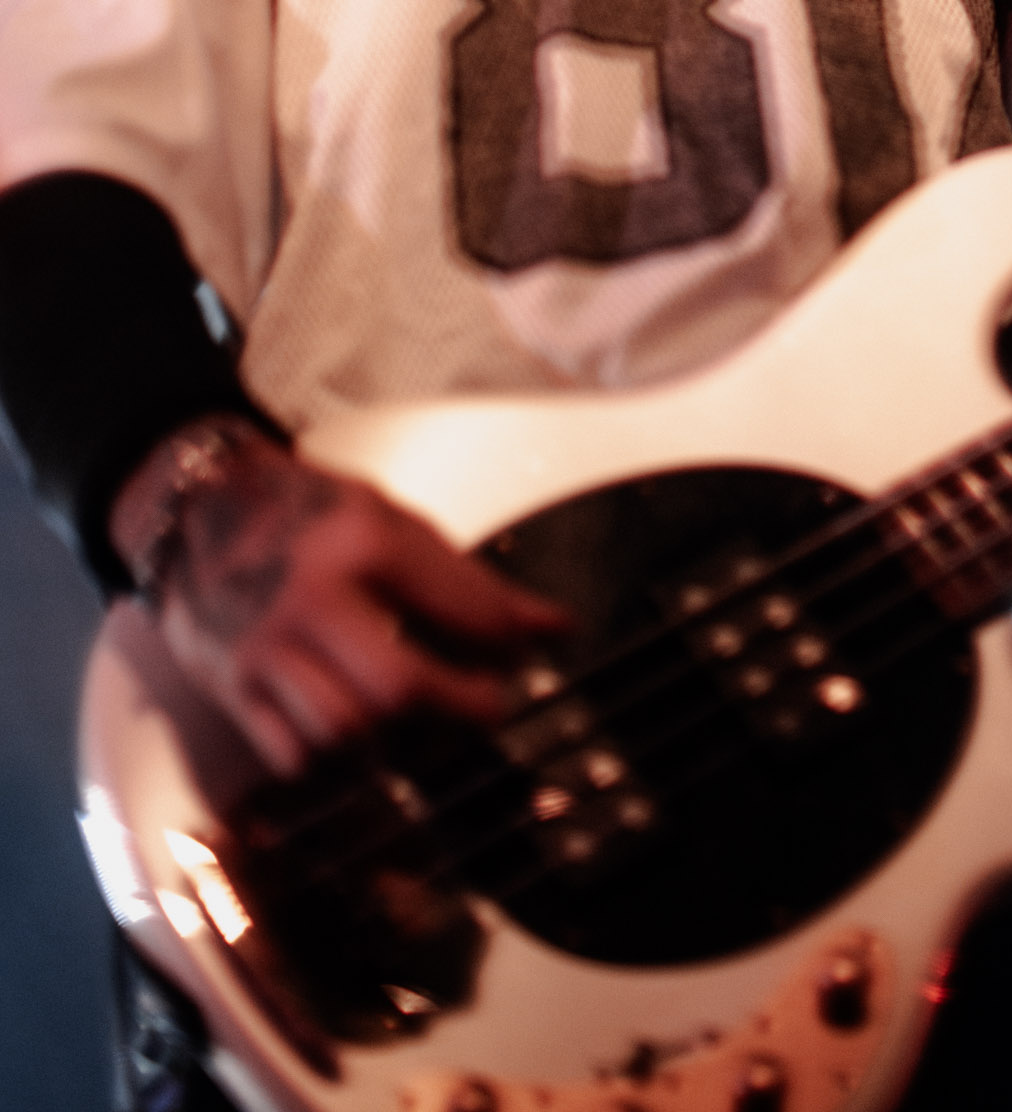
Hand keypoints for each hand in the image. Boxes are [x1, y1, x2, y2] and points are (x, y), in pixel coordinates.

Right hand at [112, 420, 568, 775]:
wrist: (200, 512)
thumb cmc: (310, 514)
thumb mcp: (391, 519)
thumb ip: (466, 580)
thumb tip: (553, 626)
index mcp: (363, 542)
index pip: (460, 606)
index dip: (508, 639)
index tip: (532, 649)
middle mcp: (313, 599)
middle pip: (397, 687)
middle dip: (459, 707)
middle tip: (491, 706)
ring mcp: (267, 650)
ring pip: (343, 731)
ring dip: (398, 741)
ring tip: (430, 726)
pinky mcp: (234, 687)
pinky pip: (292, 754)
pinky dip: (337, 758)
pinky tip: (366, 740)